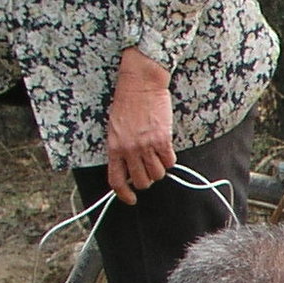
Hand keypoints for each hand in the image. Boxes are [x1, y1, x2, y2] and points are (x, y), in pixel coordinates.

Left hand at [106, 49, 175, 202]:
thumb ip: (120, 149)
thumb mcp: (114, 128)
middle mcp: (129, 150)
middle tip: (148, 169)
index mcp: (114, 147)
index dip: (124, 194)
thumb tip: (128, 168)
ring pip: (157, 174)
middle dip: (146, 179)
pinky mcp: (162, 140)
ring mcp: (146, 146)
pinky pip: (170, 161)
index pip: (116, 180)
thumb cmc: (126, 103)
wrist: (140, 84)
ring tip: (156, 155)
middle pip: (142, 181)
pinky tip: (165, 148)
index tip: (131, 199)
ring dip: (159, 169)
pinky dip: (169, 159)